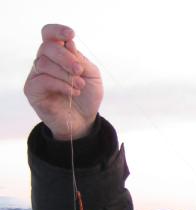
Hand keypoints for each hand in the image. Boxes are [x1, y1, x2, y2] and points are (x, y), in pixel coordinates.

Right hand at [24, 24, 102, 139]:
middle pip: (47, 47)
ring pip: (44, 63)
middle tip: (79, 70)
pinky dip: (60, 84)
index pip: (49, 34)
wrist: (84, 121)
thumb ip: (81, 59)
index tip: (71, 34)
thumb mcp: (92, 75)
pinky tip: (73, 92)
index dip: (57, 30)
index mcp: (57, 54)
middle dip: (65, 57)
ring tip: (79, 86)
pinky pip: (42, 80)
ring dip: (65, 74)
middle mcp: (44, 62)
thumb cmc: (87, 96)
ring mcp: (36, 75)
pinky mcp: (32, 90)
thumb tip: (68, 43)